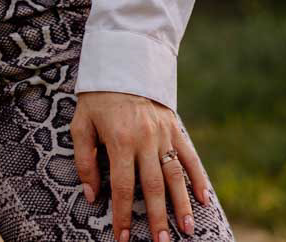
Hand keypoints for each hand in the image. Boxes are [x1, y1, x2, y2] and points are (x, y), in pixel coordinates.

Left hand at [72, 90, 213, 241]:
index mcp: (119, 140)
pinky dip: (198, 178)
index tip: (122, 236)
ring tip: (187, 230)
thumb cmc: (96, 97)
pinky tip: (204, 199)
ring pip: (175, 176)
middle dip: (157, 218)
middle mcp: (145, 139)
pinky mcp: (175, 128)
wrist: (122, 62)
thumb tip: (92, 195)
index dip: (122, 214)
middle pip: (153, 187)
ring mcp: (163, 134)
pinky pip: (190, 156)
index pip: (122, 186)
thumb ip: (85, 161)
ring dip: (182, 205)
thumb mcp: (81, 125)